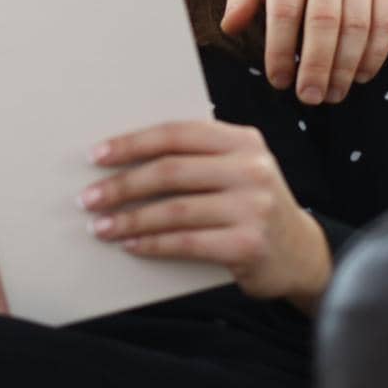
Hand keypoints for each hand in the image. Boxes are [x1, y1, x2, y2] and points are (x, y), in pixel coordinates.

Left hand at [80, 120, 331, 311]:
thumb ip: (195, 158)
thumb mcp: (235, 169)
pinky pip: (187, 242)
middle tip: (87, 198)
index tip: (95, 155)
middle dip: (122, 185)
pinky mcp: (249, 245)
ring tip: (100, 226)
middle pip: (171, 171)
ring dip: (130, 219)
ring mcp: (254, 207)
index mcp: (242, 140)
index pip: (177, 133)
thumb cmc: (250, 205)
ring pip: (174, 210)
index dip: (132, 143)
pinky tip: (130, 245)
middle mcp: (252, 169)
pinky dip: (153, 244)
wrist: (301, 254)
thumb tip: (120, 158)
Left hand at [222, 0, 387, 104]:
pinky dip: (375, 54)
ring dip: (344, 67)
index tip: (277, 80)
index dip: (280, 50)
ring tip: (332, 94)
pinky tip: (360, 75)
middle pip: (324, 23)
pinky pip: (386, 23)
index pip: (284, 12)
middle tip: (308, 98)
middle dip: (316, 66)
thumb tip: (230, 27)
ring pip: (357, 27)